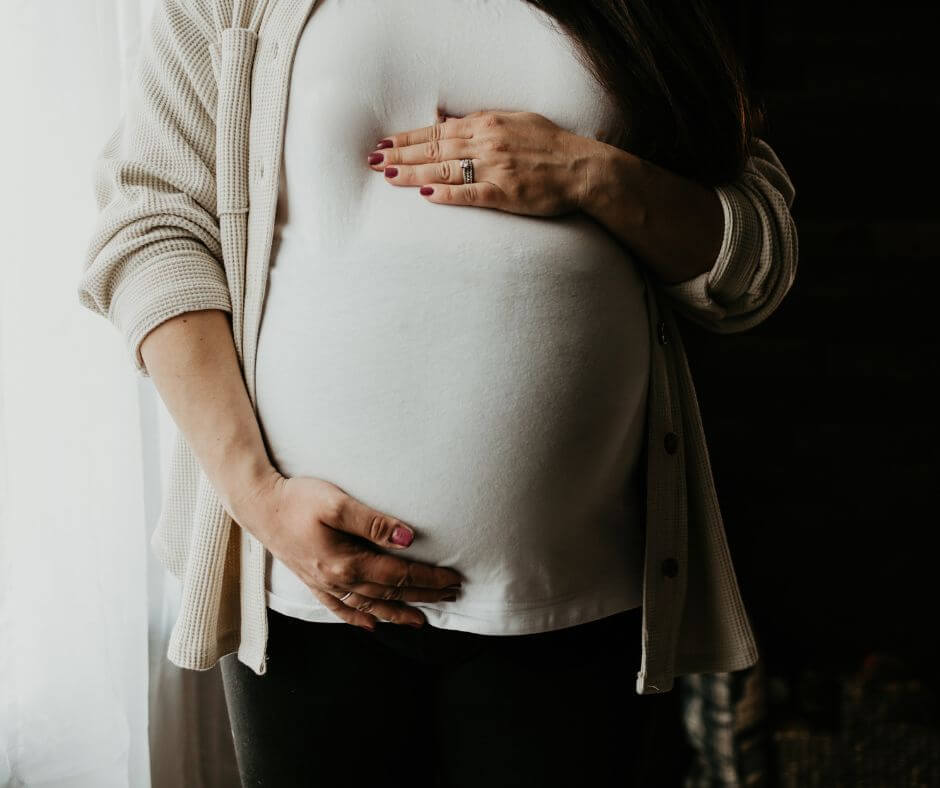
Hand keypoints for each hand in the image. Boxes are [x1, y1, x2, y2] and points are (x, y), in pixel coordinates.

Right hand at [234, 473, 464, 630]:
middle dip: (422, 597)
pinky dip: (357, 619)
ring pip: (368, 607)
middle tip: (451, 597)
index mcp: (346, 562)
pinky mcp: (311, 581)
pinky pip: (339, 609)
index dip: (428, 579)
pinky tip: (370, 627)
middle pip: (388, 594)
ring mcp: (322, 584)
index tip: (453, 579)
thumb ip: (373, 521)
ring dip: (396, 613)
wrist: (257, 506)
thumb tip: (408, 538)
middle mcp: (336, 580)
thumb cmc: (297, 498)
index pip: (398, 575)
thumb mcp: (337, 502)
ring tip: (421, 621)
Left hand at [367, 109, 596, 216]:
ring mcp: (495, 168)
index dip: (408, 138)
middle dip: (400, 154)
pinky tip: (426, 195)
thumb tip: (449, 119)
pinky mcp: (506, 193)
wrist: (583, 168)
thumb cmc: (551, 146)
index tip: (384, 144)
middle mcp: (486, 142)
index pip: (437, 130)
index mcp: (487, 124)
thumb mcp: (515, 120)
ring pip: (445, 169)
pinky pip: (470, 193)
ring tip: (388, 176)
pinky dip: (447, 193)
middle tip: (373, 160)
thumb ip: (481, 121)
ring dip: (414, 173)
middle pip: (434, 148)